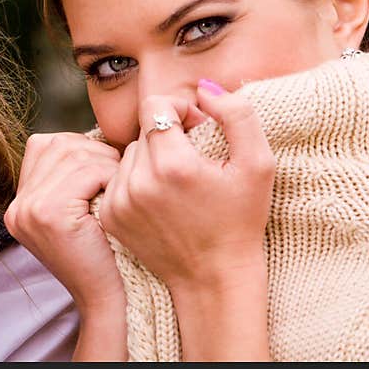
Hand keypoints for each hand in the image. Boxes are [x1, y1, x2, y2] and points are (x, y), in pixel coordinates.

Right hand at [5, 132, 123, 315]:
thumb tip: (96, 134)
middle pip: (58, 144)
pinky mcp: (48, 214)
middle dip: (96, 152)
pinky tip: (117, 198)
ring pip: (74, 154)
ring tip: (118, 187)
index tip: (105, 171)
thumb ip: (74, 176)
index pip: (45, 145)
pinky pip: (86, 171)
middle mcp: (17, 206)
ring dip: (105, 163)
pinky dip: (109, 176)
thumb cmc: (107, 253)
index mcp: (20, 204)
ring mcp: (28, 210)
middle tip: (118, 176)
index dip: (81, 149)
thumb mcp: (80, 211)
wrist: (110, 300)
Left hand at [98, 82, 274, 359]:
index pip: (155, 105)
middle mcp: (138, 182)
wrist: (213, 279)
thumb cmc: (241, 219)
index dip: (179, 108)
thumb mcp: (258, 164)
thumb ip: (237, 115)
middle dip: (168, 134)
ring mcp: (119, 201)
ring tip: (178, 183)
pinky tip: (162, 201)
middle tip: (194, 159)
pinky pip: (118, 178)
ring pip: (129, 153)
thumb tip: (204, 89)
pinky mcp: (110, 216)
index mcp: (173, 165)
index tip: (199, 128)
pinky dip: (137, 181)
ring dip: (152, 158)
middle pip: (143, 129)